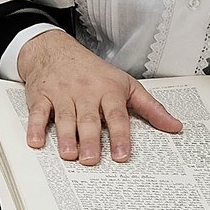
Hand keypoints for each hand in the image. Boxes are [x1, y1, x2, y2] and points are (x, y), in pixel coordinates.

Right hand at [18, 30, 182, 164]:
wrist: (55, 50)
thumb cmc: (93, 71)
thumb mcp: (126, 84)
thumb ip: (151, 108)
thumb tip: (175, 126)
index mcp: (107, 91)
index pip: (116, 115)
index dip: (120, 136)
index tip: (123, 155)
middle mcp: (85, 92)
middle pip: (88, 119)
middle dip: (89, 140)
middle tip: (91, 159)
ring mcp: (61, 94)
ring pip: (64, 118)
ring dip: (65, 137)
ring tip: (69, 155)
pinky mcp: (41, 96)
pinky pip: (37, 113)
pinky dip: (35, 128)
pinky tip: (36, 142)